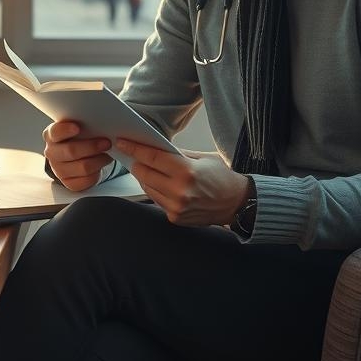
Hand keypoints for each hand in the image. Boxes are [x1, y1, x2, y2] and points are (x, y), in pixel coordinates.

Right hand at [43, 121, 112, 191]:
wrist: (74, 156)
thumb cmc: (77, 138)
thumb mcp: (77, 127)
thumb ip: (82, 124)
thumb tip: (100, 123)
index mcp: (51, 135)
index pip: (55, 132)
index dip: (65, 130)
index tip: (77, 128)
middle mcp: (52, 153)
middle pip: (71, 151)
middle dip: (92, 146)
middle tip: (106, 142)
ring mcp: (58, 170)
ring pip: (83, 167)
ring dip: (99, 160)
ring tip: (108, 154)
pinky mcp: (69, 183)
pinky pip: (87, 180)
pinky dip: (98, 172)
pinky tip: (101, 164)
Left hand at [115, 139, 249, 226]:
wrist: (237, 203)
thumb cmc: (221, 177)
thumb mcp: (202, 158)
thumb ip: (177, 154)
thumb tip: (154, 148)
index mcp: (186, 172)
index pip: (152, 158)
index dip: (135, 148)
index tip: (123, 142)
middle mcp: (179, 191)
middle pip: (144, 174)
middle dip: (137, 163)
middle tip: (133, 156)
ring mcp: (176, 207)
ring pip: (147, 188)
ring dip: (144, 178)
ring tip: (145, 168)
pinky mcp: (175, 218)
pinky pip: (156, 200)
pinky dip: (155, 190)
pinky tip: (159, 183)